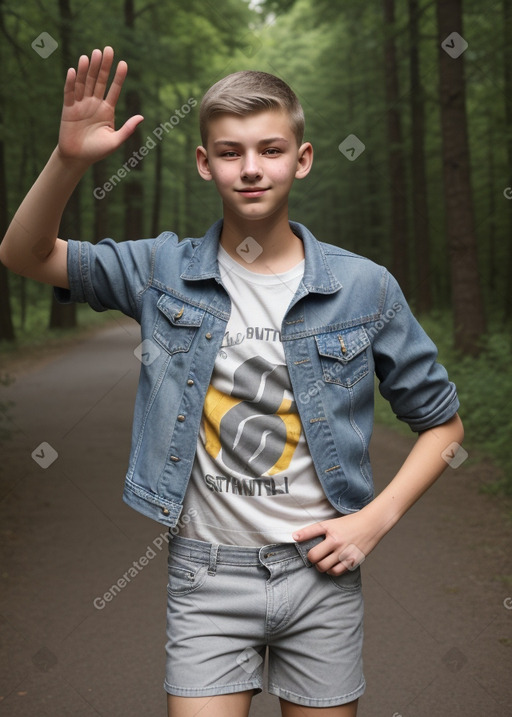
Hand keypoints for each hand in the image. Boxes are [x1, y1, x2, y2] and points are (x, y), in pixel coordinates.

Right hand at [58, 46, 143, 165]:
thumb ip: (128, 129)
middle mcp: (94, 104)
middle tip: (107, 50)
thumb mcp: (115, 141)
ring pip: (84, 83)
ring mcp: (81, 105)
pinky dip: (71, 82)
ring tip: (90, 55)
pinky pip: (69, 93)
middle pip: (98, 81)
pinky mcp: (68, 108)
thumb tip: (142, 117)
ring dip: (86, 69)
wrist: (77, 158)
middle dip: (103, 66)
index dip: (118, 77)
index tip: (124, 63)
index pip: (114, 90)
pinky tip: (73, 70)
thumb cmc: (97, 151)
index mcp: (107, 110)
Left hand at [292, 511, 380, 575]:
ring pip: (324, 567)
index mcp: (331, 529)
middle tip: (314, 556)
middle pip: (315, 556)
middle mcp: (337, 541)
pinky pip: (337, 572)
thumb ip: (313, 531)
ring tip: (323, 561)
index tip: (296, 539)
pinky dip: (331, 571)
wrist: (371, 525)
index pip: (310, 534)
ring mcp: (345, 552)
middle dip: (312, 558)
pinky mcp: (353, 561)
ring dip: (321, 566)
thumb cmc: (349, 523)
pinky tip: (332, 565)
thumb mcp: (331, 523)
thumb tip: (295, 536)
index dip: (300, 538)